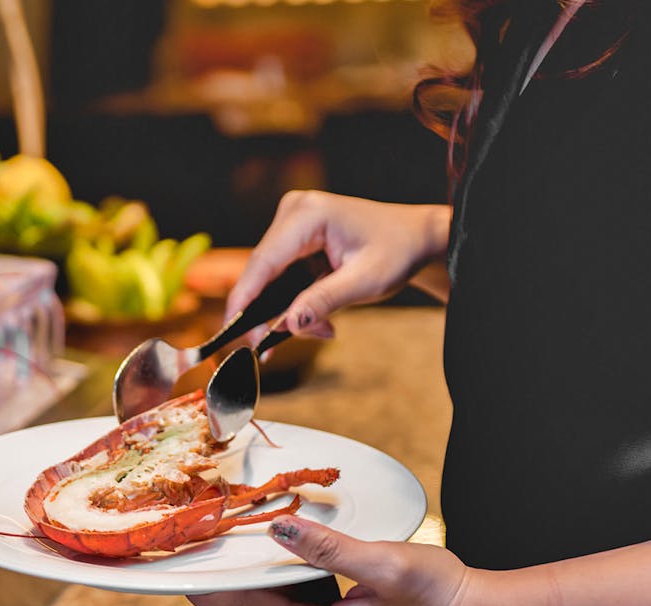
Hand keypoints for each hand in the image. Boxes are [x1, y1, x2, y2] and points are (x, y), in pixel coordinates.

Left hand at [188, 516, 481, 605]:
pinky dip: (296, 580)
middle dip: (244, 572)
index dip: (215, 585)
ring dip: (273, 573)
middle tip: (212, 534)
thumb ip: (328, 548)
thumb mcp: (383, 563)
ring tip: (247, 535)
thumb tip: (280, 528)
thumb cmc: (439, 594)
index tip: (178, 570)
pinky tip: (293, 551)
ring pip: (284, 604)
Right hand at [227, 192, 450, 346]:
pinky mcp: (295, 236)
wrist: (417, 237)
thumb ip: (324, 301)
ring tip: (321, 329)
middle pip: (262, 272)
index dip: (244, 300)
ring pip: (269, 278)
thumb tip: (288, 324)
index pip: (262, 262)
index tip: (233, 333)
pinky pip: (281, 275)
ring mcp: (292, 221)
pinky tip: (317, 317)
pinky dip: (294, 300)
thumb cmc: (398, 251)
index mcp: (309, 214)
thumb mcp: (366, 281)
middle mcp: (294, 211)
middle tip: (280, 348)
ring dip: (286, 310)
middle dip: (271, 313)